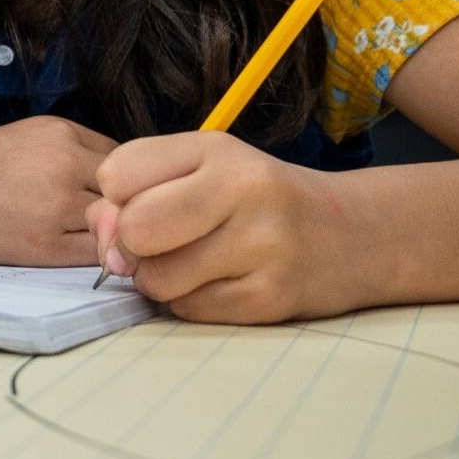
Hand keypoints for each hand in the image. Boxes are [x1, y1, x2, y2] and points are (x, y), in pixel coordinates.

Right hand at [0, 116, 112, 265]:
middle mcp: (63, 163)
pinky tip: (84, 256)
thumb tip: (111, 182)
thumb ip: (66, 153)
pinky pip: (97, 255)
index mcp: (57, 131)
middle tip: (111, 222)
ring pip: (117, 224)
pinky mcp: (43, 247)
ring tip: (97, 240)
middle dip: (123, 207)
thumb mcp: (19, 139)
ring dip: (113, 235)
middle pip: (127, 190)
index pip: (124, 156)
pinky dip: (99, 257)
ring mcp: (55, 206)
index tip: (109, 193)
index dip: (122, 179)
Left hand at [88, 131, 357, 322]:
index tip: (142, 202)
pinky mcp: (271, 297)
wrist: (353, 234)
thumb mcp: (202, 170)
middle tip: (158, 244)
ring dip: (160, 279)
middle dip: (132, 245)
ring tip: (193, 263)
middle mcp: (244, 190)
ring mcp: (263, 246)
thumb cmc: (257, 199)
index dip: (116, 198)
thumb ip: (138, 192)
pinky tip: (221, 282)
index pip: (118, 174)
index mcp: (217, 148)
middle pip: (135, 230)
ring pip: (157, 279)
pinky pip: (189, 309)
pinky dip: (191, 301)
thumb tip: (106, 246)